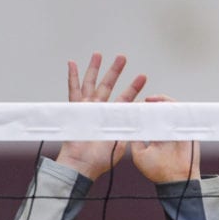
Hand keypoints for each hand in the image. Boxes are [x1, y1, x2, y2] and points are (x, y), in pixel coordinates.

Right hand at [55, 52, 146, 180]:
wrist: (83, 165)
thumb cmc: (102, 158)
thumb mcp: (123, 141)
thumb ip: (131, 130)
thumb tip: (146, 122)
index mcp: (113, 117)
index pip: (126, 98)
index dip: (134, 87)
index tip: (143, 76)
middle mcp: (100, 110)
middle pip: (108, 85)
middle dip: (115, 71)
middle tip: (122, 57)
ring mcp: (86, 108)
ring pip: (91, 84)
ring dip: (95, 69)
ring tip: (99, 54)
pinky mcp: (75, 110)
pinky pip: (72, 91)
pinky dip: (72, 77)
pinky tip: (72, 63)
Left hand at [131, 96, 201, 183]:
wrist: (174, 178)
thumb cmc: (157, 170)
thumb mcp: (139, 154)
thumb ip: (135, 139)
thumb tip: (130, 125)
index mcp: (154, 137)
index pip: (147, 119)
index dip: (140, 112)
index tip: (132, 108)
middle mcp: (165, 131)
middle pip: (158, 112)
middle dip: (150, 105)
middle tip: (143, 101)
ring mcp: (176, 129)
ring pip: (170, 109)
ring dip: (161, 102)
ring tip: (151, 100)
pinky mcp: (186, 129)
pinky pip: (181, 113)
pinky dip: (173, 106)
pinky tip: (163, 104)